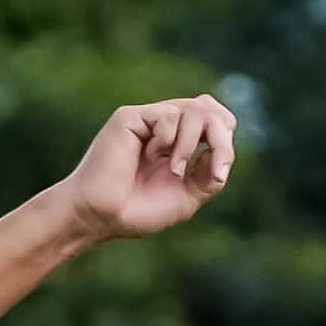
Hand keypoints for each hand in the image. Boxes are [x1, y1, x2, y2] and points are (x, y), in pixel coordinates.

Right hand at [59, 96, 235, 242]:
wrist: (101, 217)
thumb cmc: (136, 212)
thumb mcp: (186, 198)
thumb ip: (208, 176)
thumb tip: (221, 153)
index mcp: (180, 144)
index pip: (215, 120)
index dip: (225, 138)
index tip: (219, 172)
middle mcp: (165, 127)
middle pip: (209, 108)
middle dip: (220, 137)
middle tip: (214, 168)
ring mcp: (148, 120)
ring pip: (193, 110)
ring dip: (190, 144)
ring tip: (173, 169)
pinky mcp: (131, 117)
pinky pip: (168, 115)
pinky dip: (168, 140)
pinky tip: (150, 156)